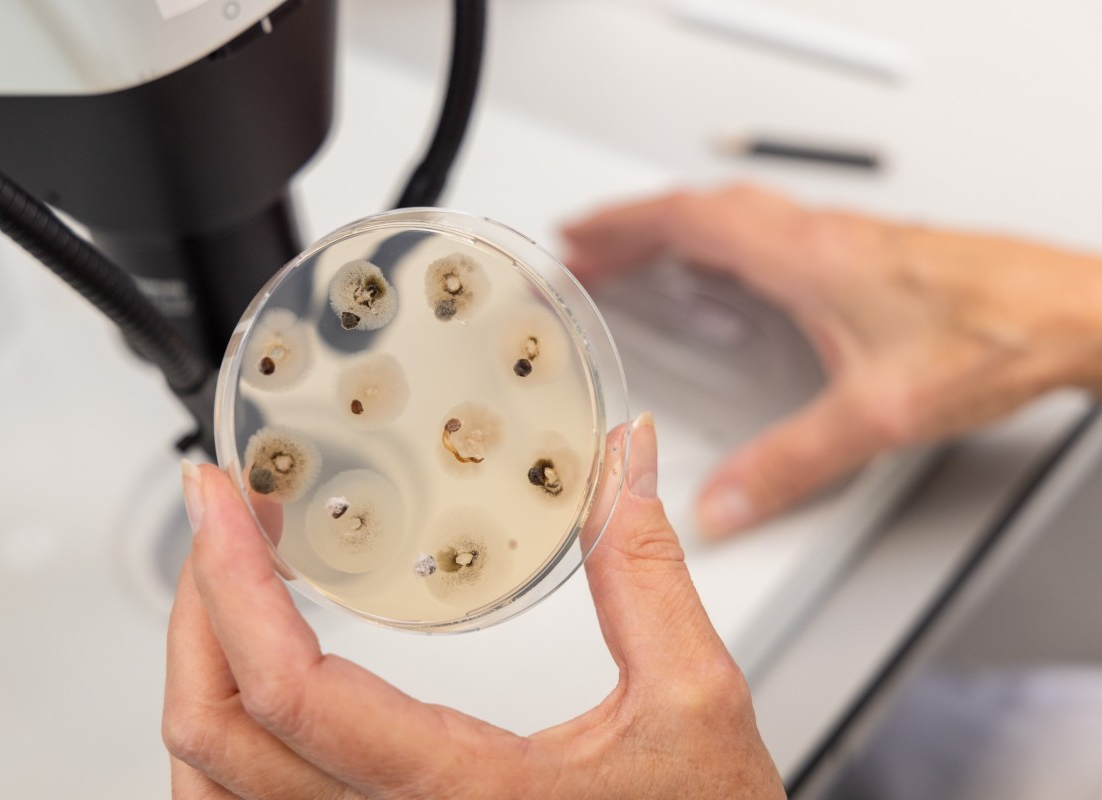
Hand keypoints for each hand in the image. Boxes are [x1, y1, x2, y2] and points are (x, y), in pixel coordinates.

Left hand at [163, 415, 783, 798]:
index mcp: (459, 793)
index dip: (232, 586)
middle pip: (217, 738)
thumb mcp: (692, 704)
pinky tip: (253, 675)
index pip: (291, 693)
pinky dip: (225, 735)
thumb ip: (648, 572)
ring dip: (199, 673)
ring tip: (223, 579)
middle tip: (220, 513)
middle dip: (196, 608)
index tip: (224, 503)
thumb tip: (627, 462)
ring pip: (211, 791)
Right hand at [562, 185, 1101, 537]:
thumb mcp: (874, 417)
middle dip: (635, 226)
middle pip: (703, 211)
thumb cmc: (988, 338)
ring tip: (639, 257)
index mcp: (804, 257)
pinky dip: (724, 241)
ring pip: (738, 216)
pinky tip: (731, 275)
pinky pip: (770, 231)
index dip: (622, 225)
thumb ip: (789, 466)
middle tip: (589, 250)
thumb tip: (724, 506)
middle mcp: (819, 236)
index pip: (689, 221)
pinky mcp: (866, 251)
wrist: (1068, 313)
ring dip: (678, 230)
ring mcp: (843, 239)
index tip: (577, 233)